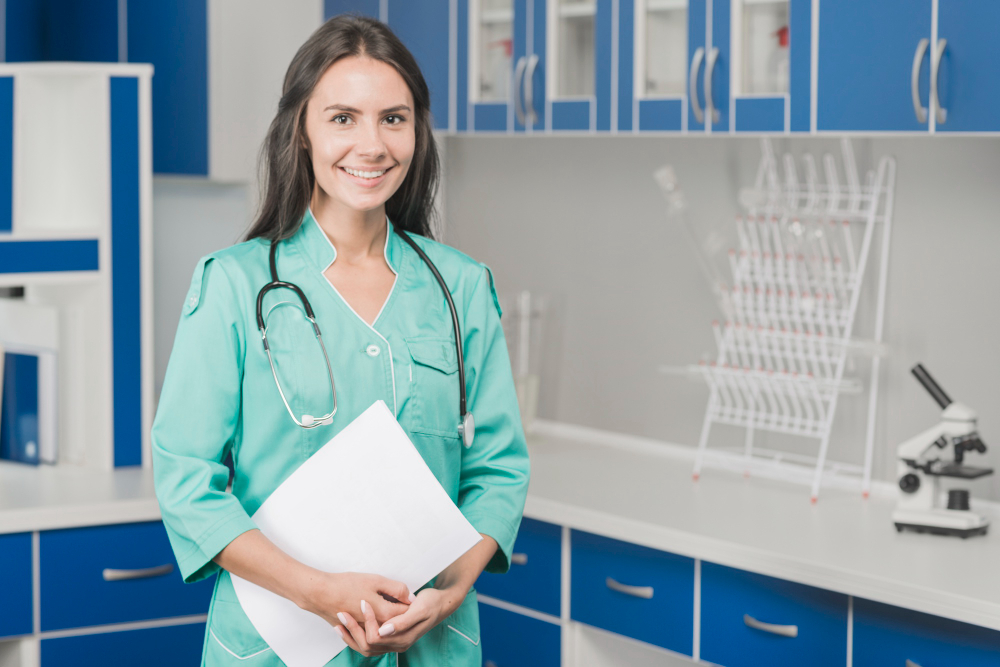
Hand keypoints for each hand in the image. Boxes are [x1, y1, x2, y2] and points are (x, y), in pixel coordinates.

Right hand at [301, 572, 411, 625]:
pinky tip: (376, 618)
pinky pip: (369, 635)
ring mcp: (363, 632)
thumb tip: (411, 597)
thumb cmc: (346, 585)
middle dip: (403, 616)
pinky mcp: (354, 632)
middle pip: (395, 625)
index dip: (411, 605)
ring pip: (383, 632)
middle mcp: (375, 627)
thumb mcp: (375, 580)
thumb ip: (396, 589)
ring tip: (392, 612)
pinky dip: (376, 628)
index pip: (406, 614)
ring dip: (390, 624)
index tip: (414, 597)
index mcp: (383, 614)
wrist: (319, 593)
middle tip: (405, 603)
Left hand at [334, 588, 451, 655]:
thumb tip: (384, 630)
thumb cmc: (431, 603)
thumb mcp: (420, 609)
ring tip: (340, 620)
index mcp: (403, 638)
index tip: (362, 603)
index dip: (366, 622)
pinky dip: (356, 635)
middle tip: (342, 612)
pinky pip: (368, 643)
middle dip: (353, 629)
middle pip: (367, 645)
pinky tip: (347, 625)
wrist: (440, 604)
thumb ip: (402, 621)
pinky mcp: (389, 638)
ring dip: (351, 635)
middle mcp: (397, 645)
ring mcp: (393, 643)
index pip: (376, 637)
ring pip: (365, 647)